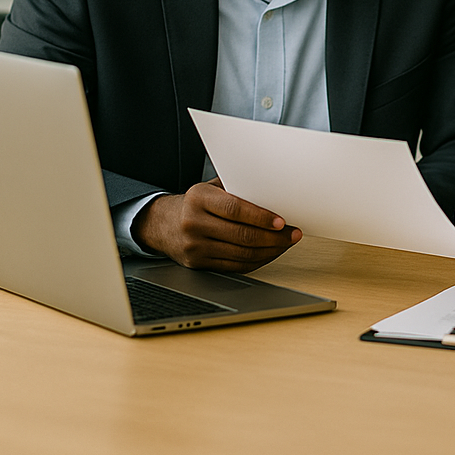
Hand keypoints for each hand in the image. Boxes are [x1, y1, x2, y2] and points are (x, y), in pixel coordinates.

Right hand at [134, 178, 301, 272]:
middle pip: (242, 235)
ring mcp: (195, 246)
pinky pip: (235, 266)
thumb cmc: (195, 203)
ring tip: (285, 244)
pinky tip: (269, 253)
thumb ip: (237, 189)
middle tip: (292, 234)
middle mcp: (193, 222)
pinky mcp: (198, 264)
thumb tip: (273, 192)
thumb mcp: (210, 188)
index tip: (281, 221)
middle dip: (273, 237)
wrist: (162, 224)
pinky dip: (257, 261)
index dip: (261, 217)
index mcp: (198, 198)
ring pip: (241, 254)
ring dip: (270, 251)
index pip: (235, 209)